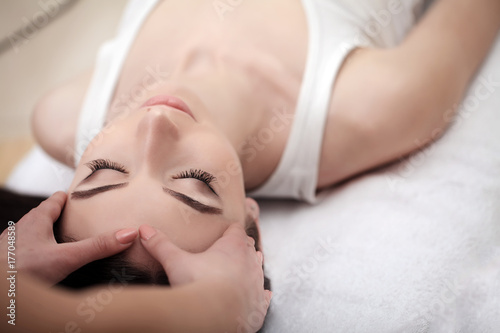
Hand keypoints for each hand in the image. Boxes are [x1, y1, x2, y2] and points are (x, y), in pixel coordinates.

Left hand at [0, 191, 137, 285]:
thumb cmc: (21, 270)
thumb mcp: (66, 258)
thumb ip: (97, 247)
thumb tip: (128, 234)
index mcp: (37, 220)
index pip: (56, 200)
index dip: (71, 196)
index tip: (84, 196)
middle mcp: (22, 228)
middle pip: (45, 216)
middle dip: (63, 217)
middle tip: (82, 220)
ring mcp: (12, 245)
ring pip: (34, 234)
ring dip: (49, 235)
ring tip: (66, 242)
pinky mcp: (7, 261)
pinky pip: (26, 250)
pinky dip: (38, 252)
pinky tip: (46, 264)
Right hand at [139, 223, 271, 331]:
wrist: (213, 317)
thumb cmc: (198, 285)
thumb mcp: (176, 261)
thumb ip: (161, 245)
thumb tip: (144, 230)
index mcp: (233, 246)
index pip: (236, 230)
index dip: (231, 229)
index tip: (227, 229)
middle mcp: (250, 261)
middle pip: (249, 247)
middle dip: (242, 247)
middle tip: (233, 249)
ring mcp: (257, 283)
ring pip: (259, 269)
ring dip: (252, 268)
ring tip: (245, 268)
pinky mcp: (259, 305)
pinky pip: (264, 296)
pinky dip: (260, 295)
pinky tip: (260, 295)